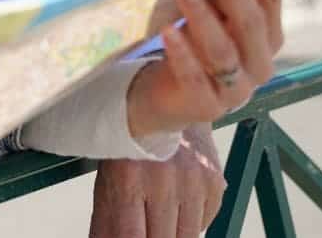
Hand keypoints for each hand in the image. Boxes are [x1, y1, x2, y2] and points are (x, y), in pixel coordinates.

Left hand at [89, 123, 224, 237]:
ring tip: (158, 216)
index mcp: (126, 180)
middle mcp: (162, 181)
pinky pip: (205, 222)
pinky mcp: (214, 182)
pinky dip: (191, 222)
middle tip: (144, 227)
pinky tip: (178, 203)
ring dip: (172, 234)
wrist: (164, 99)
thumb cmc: (127, 145)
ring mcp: (192, 182)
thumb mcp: (107, 181)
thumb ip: (109, 222)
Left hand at [129, 0, 283, 135]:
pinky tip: (167, 32)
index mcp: (267, 37)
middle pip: (251, 24)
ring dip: (203, 16)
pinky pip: (194, 77)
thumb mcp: (210, 15)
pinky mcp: (207, 107)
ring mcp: (236, 90)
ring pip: (222, 50)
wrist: (167, 96)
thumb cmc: (194, 44)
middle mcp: (259, 64)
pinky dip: (182, 53)